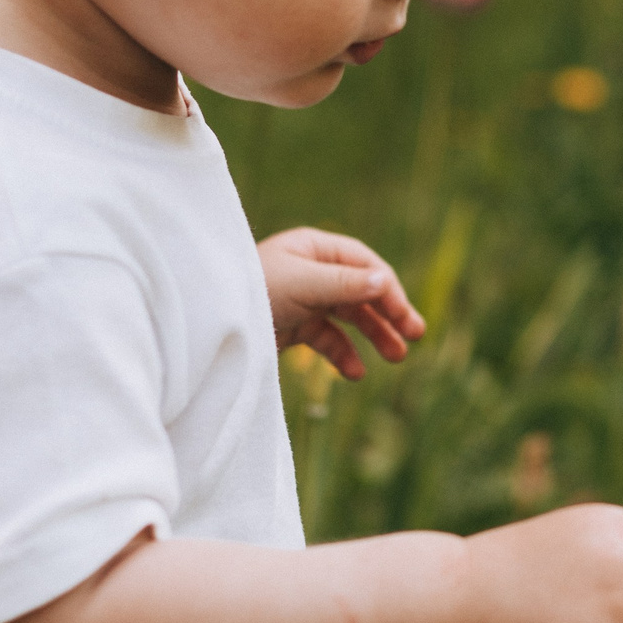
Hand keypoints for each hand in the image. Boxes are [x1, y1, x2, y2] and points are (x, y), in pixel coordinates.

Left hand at [259, 227, 425, 378]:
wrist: (207, 324)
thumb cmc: (251, 292)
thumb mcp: (302, 285)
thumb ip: (345, 284)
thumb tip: (386, 280)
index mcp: (313, 248)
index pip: (364, 265)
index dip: (388, 289)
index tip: (404, 316)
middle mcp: (311, 271)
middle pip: (362, 290)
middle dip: (389, 313)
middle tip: (415, 335)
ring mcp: (303, 299)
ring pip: (349, 316)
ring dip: (374, 335)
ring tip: (397, 358)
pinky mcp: (293, 326)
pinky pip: (328, 339)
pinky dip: (343, 354)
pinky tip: (355, 373)